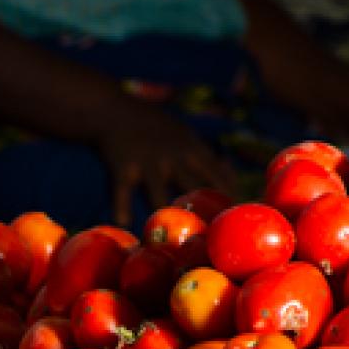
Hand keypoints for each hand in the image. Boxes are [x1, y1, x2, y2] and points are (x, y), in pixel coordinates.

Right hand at [88, 95, 232, 227]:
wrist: (114, 110)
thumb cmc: (153, 127)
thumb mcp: (184, 134)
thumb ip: (203, 156)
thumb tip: (228, 172)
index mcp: (192, 148)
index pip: (218, 176)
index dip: (228, 199)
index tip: (233, 220)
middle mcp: (174, 156)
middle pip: (195, 189)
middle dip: (203, 215)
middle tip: (210, 238)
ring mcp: (148, 162)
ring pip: (159, 196)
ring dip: (164, 216)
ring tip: (169, 239)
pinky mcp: (122, 167)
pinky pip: (122, 193)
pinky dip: (122, 209)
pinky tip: (125, 224)